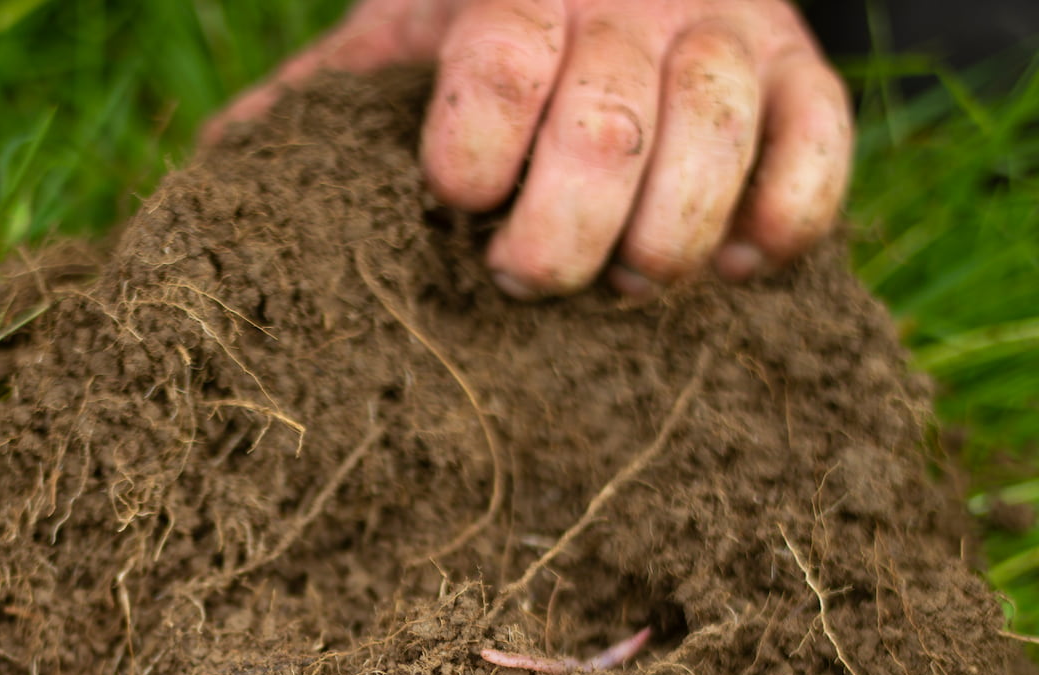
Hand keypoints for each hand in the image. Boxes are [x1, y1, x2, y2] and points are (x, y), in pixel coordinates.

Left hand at [213, 0, 851, 297]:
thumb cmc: (483, 36)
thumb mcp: (393, 48)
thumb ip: (318, 108)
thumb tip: (217, 187)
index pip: (501, 59)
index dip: (475, 144)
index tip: (453, 197)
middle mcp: (632, 1)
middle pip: (606, 122)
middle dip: (561, 230)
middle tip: (522, 276)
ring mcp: (727, 34)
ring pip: (716, 139)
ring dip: (668, 237)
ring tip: (628, 282)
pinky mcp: (802, 74)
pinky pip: (821, 151)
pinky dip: (785, 220)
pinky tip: (738, 263)